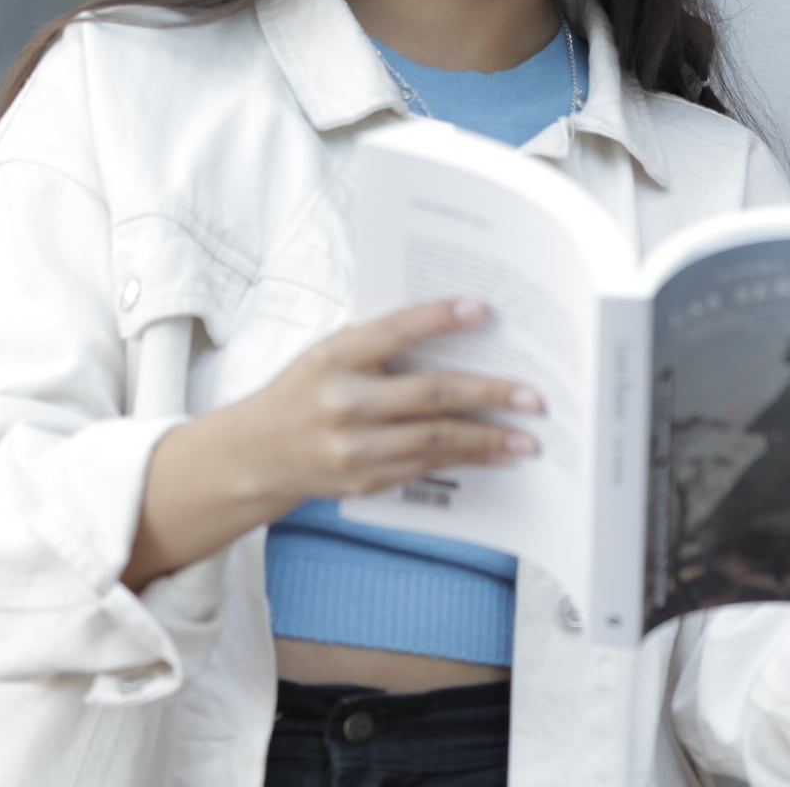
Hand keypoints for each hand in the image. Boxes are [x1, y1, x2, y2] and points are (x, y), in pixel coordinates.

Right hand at [210, 299, 541, 512]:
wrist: (257, 453)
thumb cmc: (303, 391)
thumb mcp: (327, 354)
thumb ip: (377, 343)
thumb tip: (451, 328)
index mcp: (333, 358)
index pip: (394, 331)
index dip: (439, 318)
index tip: (482, 310)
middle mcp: (344, 402)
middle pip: (430, 394)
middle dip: (490, 394)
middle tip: (533, 396)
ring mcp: (355, 446)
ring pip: (436, 439)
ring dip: (489, 438)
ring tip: (527, 436)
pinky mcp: (366, 479)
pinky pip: (426, 466)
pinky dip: (465, 459)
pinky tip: (494, 454)